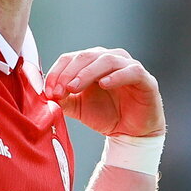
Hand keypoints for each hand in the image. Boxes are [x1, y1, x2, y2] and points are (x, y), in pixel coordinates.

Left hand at [44, 47, 164, 136]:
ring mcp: (128, 66)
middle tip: (59, 90)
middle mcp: (110, 59)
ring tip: (75, 87)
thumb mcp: (78, 108)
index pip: (70, 58)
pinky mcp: (144, 78)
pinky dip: (116, 76)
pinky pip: (131, 71)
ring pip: (106, 60)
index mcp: (92, 63)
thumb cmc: (106, 115)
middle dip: (69, 73)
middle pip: (86, 56)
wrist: (131, 133)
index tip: (48, 90)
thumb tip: (46, 94)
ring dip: (87, 73)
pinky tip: (104, 84)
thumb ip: (63, 99)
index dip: (57, 72)